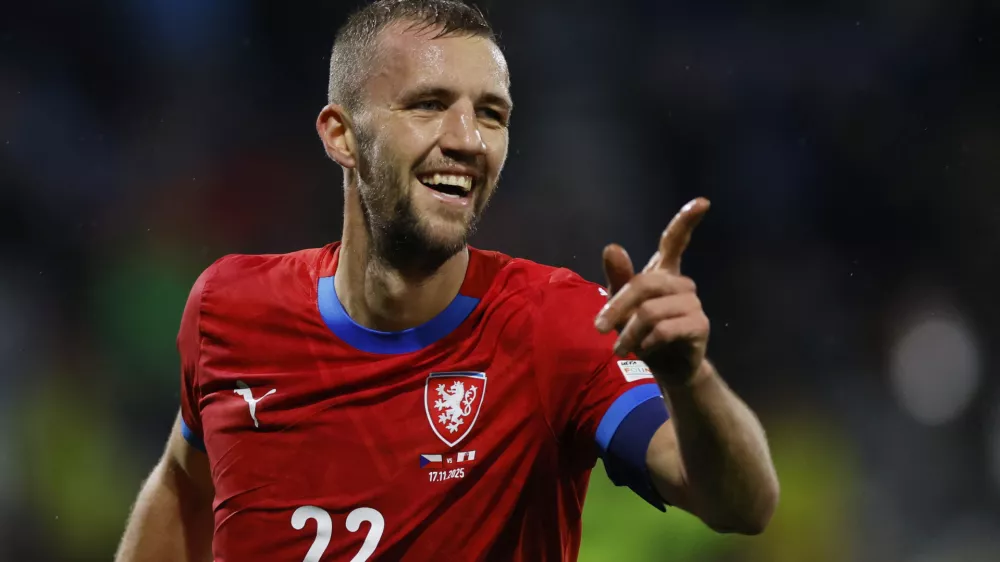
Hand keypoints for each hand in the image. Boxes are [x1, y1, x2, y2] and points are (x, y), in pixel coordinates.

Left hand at [594, 197, 710, 386]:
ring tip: (622, 347)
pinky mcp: (699, 326)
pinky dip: (646, 344)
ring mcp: (693, 304)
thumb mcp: (622, 306)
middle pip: (644, 284)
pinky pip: (664, 330)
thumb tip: (612, 246)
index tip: (703, 202)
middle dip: (617, 307)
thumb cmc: (641, 331)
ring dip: (629, 334)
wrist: (666, 368)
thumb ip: (618, 278)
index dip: (687, 221)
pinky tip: (645, 351)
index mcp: (664, 272)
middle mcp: (682, 283)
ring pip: (650, 312)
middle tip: (599, 328)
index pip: (675, 241)